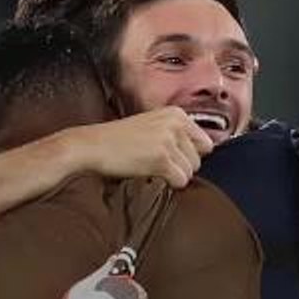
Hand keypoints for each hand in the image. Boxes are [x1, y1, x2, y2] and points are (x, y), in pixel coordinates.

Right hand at [67, 107, 214, 187]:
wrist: (91, 145)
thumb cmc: (118, 140)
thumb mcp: (152, 126)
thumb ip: (176, 134)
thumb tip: (205, 153)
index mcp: (176, 114)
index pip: (206, 143)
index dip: (188, 156)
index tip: (171, 158)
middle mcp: (176, 124)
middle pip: (199, 159)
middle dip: (181, 166)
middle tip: (155, 162)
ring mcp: (169, 140)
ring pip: (191, 172)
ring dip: (173, 175)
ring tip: (150, 166)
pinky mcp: (161, 158)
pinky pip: (181, 180)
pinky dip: (168, 184)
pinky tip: (149, 173)